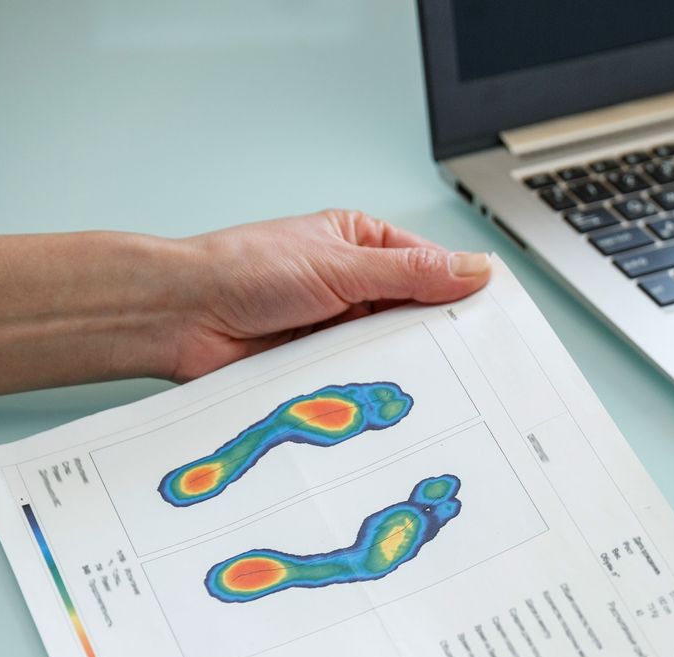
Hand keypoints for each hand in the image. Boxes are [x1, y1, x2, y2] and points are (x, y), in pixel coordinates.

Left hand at [162, 210, 491, 380]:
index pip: (431, 267)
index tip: (492, 316)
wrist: (181, 317)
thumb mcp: (340, 264)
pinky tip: (391, 394)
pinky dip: (376, 384)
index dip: (462, 290)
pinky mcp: (326, 366)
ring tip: (431, 377)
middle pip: (418, 313)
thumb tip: (473, 270)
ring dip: (403, 361)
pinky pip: (366, 377)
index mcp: (363, 244)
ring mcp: (342, 328)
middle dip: (437, 332)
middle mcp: (356, 286)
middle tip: (470, 356)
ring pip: (394, 349)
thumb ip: (410, 273)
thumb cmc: (242, 270)